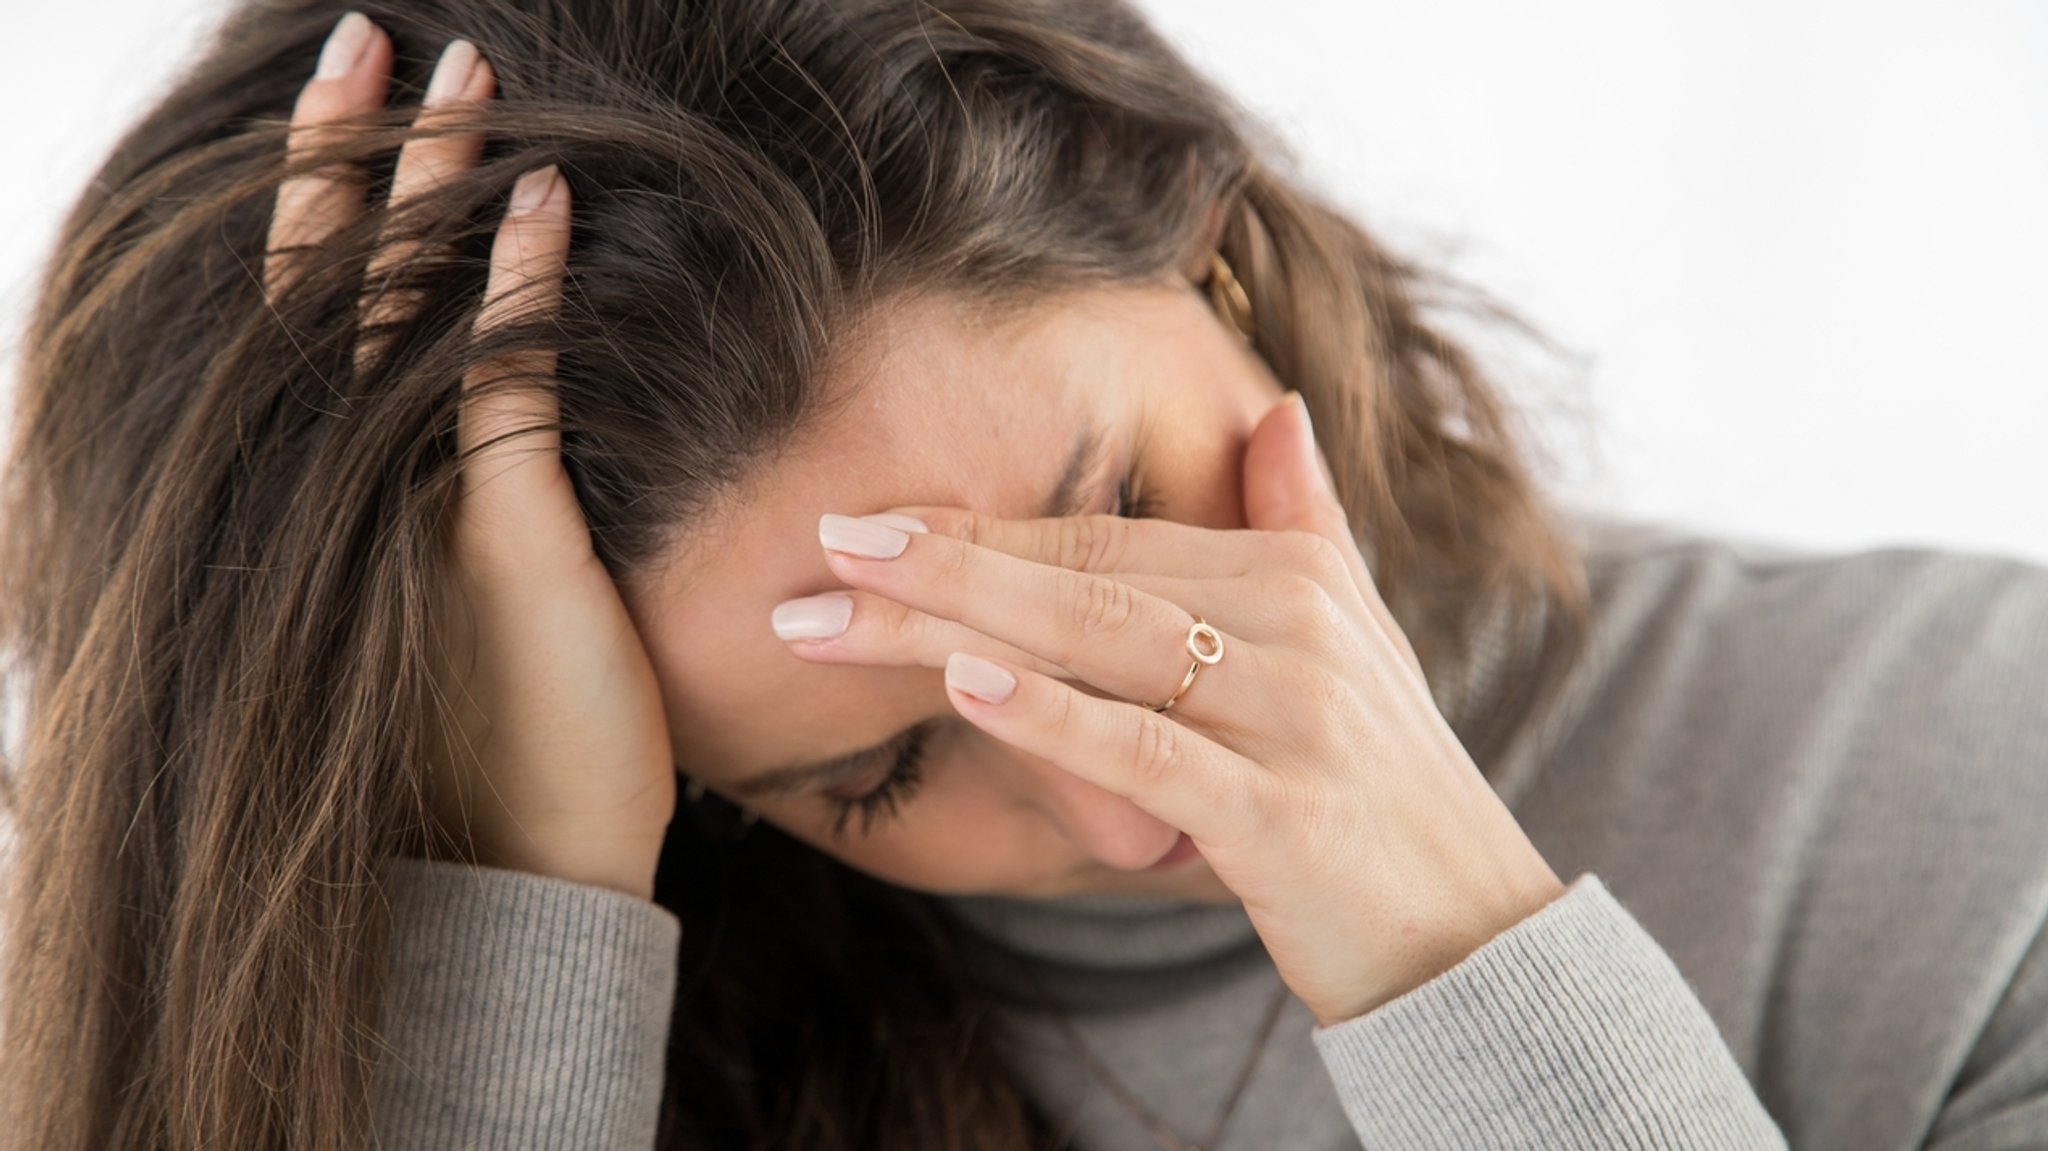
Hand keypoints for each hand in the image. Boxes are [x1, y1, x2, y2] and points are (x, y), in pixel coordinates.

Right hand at [264, 14, 674, 899]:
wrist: (521, 878)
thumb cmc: (502, 756)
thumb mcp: (463, 611)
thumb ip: (461, 505)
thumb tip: (485, 430)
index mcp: (341, 498)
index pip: (321, 317)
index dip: (333, 201)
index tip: (361, 100)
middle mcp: (354, 490)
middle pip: (338, 283)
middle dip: (355, 153)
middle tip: (375, 39)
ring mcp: (416, 508)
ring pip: (406, 312)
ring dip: (432, 182)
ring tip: (457, 70)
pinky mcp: (499, 538)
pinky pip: (502, 387)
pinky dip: (518, 288)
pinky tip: (541, 197)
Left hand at [791, 391, 1566, 1024]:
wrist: (1472, 929)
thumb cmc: (1384, 785)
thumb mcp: (1355, 639)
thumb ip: (1307, 520)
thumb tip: (1279, 409)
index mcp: (1295, 573)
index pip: (1107, 536)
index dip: (982, 529)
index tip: (871, 525)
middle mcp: (1294, 625)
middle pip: (1086, 575)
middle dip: (940, 562)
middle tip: (821, 548)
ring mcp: (1291, 716)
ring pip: (1100, 645)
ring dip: (959, 619)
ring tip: (843, 603)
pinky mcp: (1281, 814)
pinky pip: (1146, 751)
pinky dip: (1054, 716)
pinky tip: (965, 686)